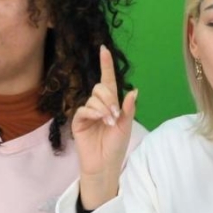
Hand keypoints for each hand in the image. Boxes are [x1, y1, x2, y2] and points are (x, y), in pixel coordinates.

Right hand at [72, 45, 137, 208]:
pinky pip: (83, 109)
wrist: (105, 163)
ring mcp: (87, 113)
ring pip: (93, 98)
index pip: (108, 80)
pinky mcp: (78, 121)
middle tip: (115, 114)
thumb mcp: (126, 125)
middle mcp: (98, 105)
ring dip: (104, 108)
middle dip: (110, 98)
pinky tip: (101, 121)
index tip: (104, 49)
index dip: (106, 65)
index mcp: (111, 104)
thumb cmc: (116, 146)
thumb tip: (134, 90)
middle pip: (101, 87)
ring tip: (109, 123)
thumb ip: (128, 108)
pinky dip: (93, 113)